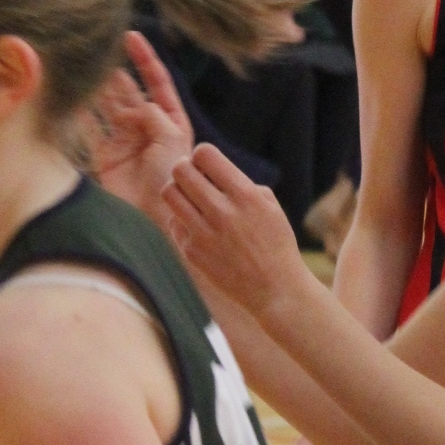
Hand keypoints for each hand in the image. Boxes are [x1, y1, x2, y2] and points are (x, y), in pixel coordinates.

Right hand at [84, 31, 193, 218]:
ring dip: (96, 88)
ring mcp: (123, 139)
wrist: (155, 220)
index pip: (157, 81)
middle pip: (128, 90)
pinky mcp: (104, 155)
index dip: (145, 58)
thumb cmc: (172, 181)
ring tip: (82, 67)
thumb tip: (138, 103)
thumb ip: (155, 116)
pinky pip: (90, 127)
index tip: (131, 36)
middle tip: (97, 52)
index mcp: (169, 120)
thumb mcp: (173, 143)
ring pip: (106, 105)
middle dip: (114, 72)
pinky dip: (81, 112)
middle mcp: (145, 126)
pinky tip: (71, 95)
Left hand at [163, 145, 307, 325]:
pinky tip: (197, 226)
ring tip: (189, 198)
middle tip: (192, 177)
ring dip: (177, 190)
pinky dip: (181, 219)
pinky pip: (173, 222)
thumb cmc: (275, 243)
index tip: (207, 165)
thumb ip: (241, 183)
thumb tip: (210, 169)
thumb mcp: (270, 206)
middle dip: (185, 168)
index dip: (202, 155)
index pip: (205, 154)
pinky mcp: (192, 252)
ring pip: (169, 193)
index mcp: (245, 195)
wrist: (275, 290)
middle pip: (181, 170)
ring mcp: (204, 233)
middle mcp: (222, 212)